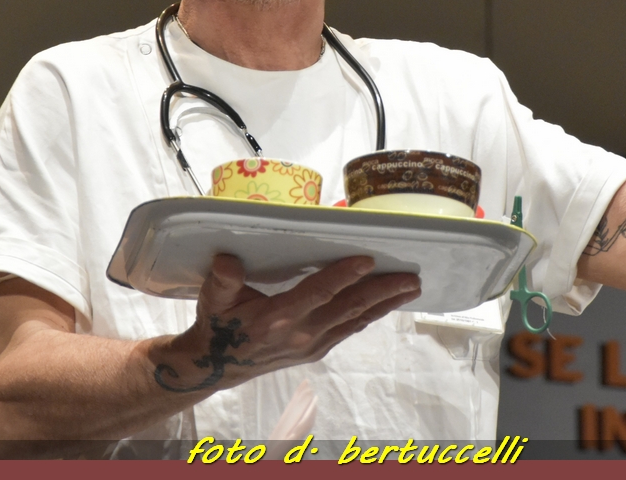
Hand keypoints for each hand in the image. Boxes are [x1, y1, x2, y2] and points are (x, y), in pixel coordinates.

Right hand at [154, 255, 420, 393]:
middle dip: (383, 292)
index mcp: (277, 317)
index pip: (318, 293)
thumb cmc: (217, 323)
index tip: (368, 260)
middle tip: (413, 278)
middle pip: (349, 308)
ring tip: (411, 288)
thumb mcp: (213, 299)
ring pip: (355, 320)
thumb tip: (226, 261)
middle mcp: (300, 333)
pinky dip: (370, 314)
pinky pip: (349, 329)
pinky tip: (385, 304)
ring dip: (385, 303)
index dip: (343, 276)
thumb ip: (222, 280)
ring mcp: (312, 344)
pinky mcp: (316, 350)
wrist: (217, 365)